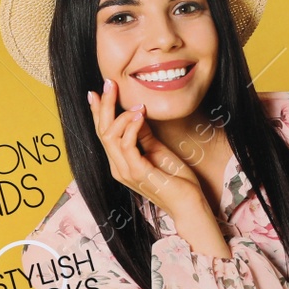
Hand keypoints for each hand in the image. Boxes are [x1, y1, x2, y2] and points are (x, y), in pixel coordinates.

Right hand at [88, 81, 228, 256]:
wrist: (189, 205)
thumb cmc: (176, 181)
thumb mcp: (158, 151)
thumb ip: (145, 135)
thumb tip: (138, 114)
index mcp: (121, 162)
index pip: (104, 132)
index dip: (99, 111)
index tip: (100, 90)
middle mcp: (118, 167)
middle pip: (102, 131)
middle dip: (104, 105)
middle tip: (109, 84)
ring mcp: (126, 171)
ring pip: (110, 136)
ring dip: (121, 114)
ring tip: (136, 103)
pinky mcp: (138, 173)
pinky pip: (127, 144)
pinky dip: (132, 126)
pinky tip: (141, 115)